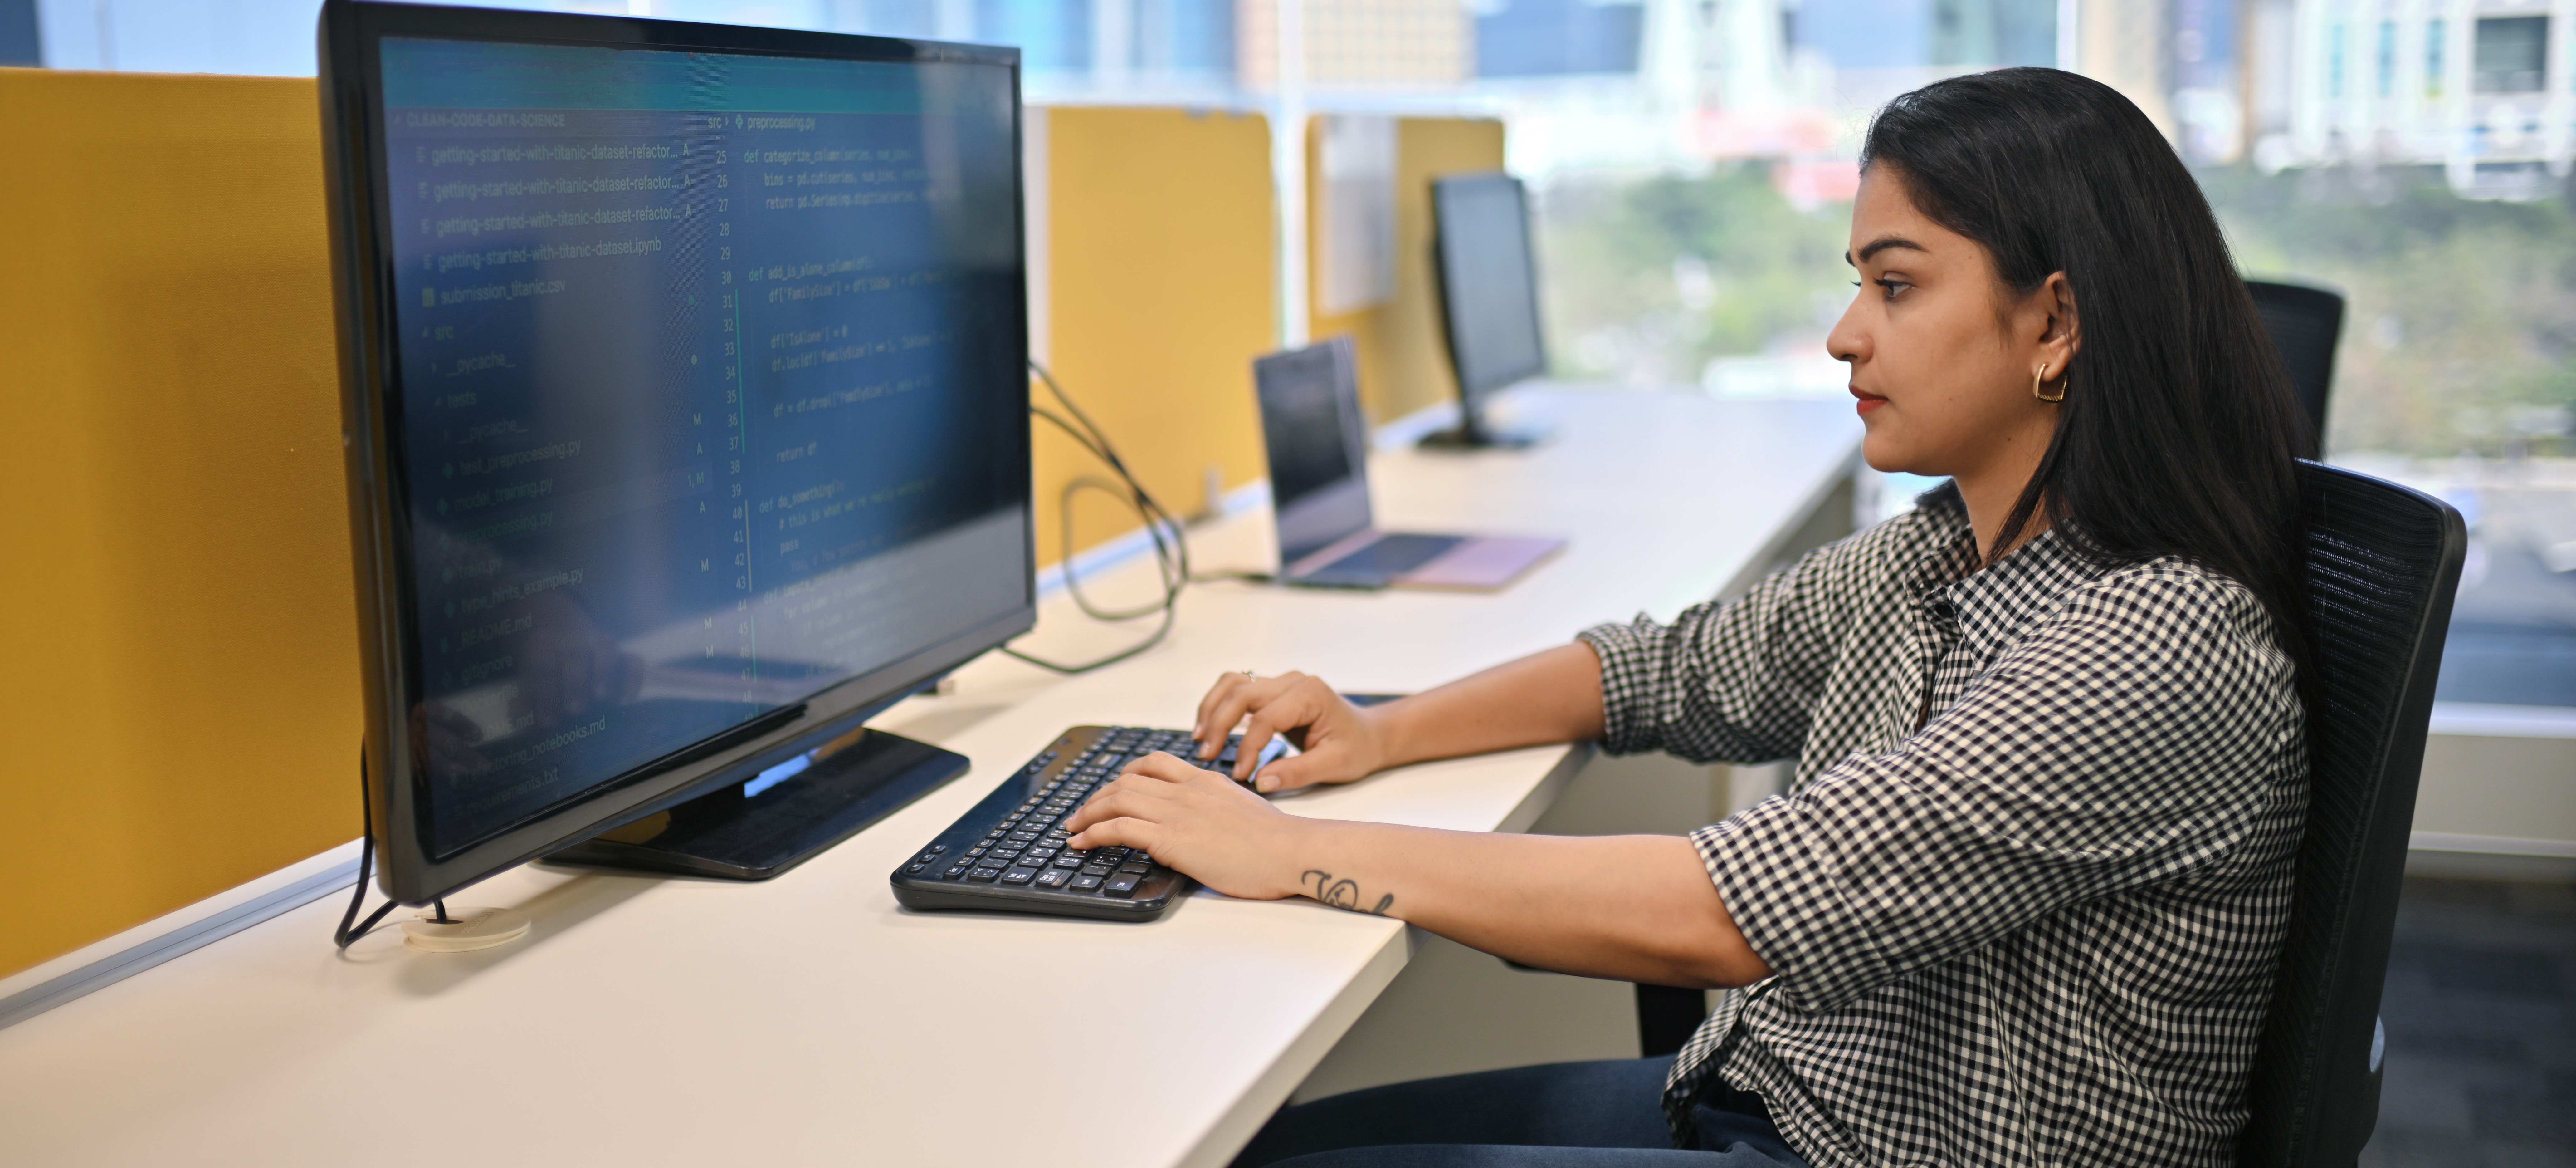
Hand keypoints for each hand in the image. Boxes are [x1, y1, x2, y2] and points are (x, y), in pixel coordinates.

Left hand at [1063, 753, 1312, 899]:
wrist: (1292, 850)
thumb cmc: (1276, 840)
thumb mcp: (1242, 809)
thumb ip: (1217, 807)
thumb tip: (1204, 822)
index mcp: (1205, 780)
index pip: (1154, 764)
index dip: (1125, 774)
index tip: (1112, 789)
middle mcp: (1187, 790)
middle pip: (1127, 780)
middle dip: (1097, 796)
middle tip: (1082, 812)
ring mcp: (1178, 812)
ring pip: (1117, 799)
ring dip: (1087, 813)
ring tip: (1073, 828)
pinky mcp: (1172, 838)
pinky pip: (1119, 828)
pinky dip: (1093, 833)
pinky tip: (1082, 843)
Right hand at [1194, 671, 1390, 791]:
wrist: (1370, 735)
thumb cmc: (1357, 747)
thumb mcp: (1334, 765)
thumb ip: (1296, 772)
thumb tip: (1261, 782)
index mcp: (1310, 694)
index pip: (1266, 717)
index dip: (1248, 747)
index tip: (1240, 774)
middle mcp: (1293, 681)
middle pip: (1241, 692)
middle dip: (1218, 723)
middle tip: (1206, 755)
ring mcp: (1281, 682)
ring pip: (1233, 683)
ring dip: (1212, 709)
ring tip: (1200, 739)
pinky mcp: (1273, 690)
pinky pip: (1238, 689)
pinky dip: (1219, 705)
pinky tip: (1209, 728)